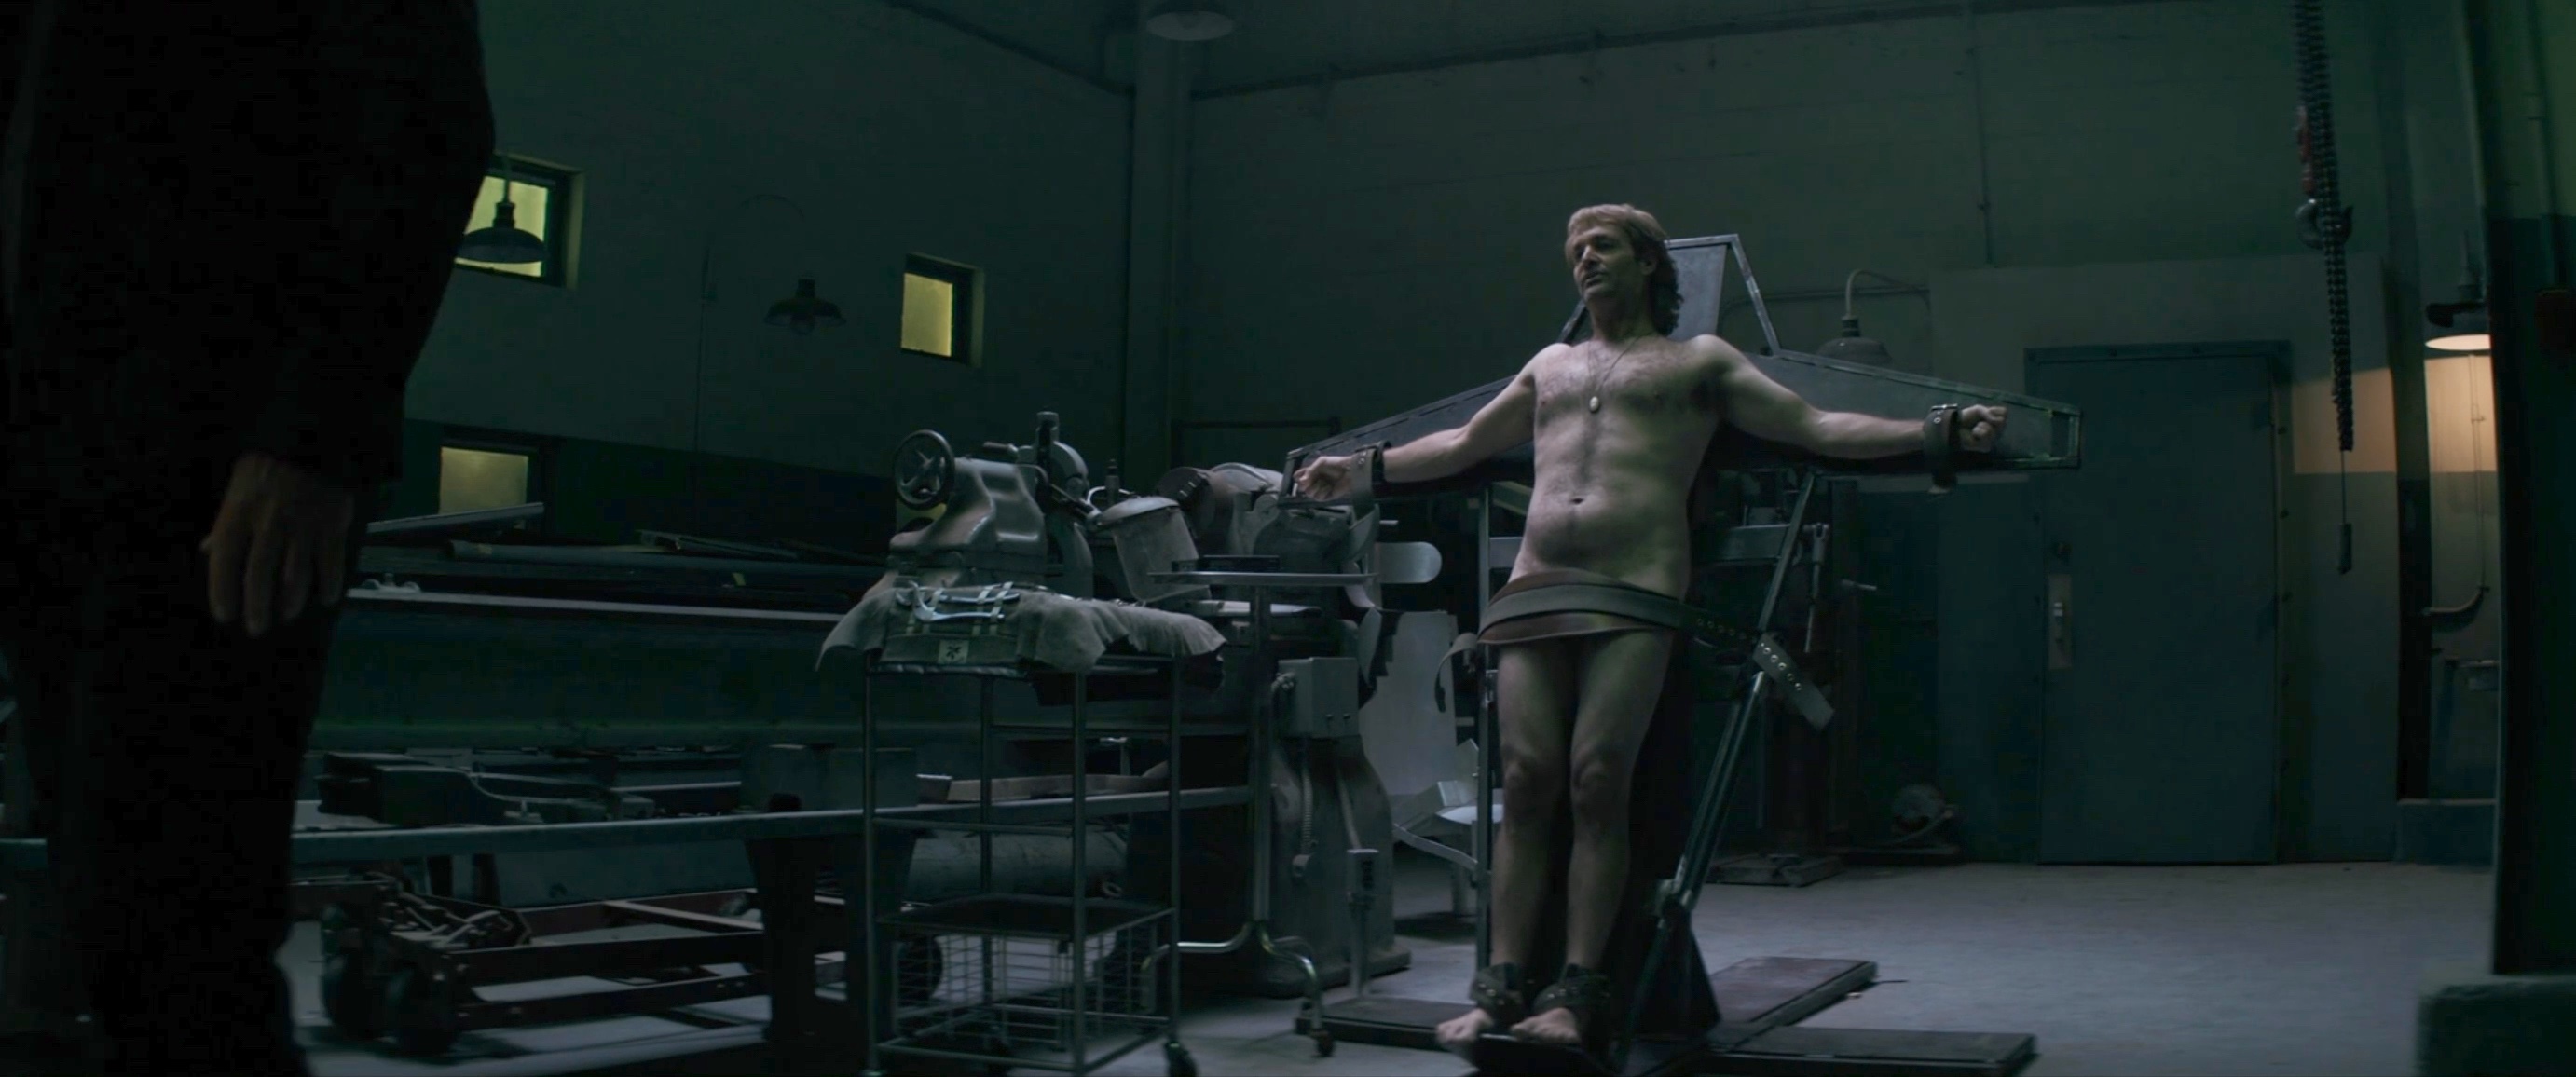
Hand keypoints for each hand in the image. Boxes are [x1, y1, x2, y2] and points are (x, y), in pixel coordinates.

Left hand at [199, 452, 357, 637]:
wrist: (312, 443)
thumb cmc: (267, 468)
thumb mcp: (236, 488)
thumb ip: (224, 522)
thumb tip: (207, 549)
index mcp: (239, 514)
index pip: (225, 560)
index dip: (223, 591)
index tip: (225, 614)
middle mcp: (269, 524)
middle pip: (260, 574)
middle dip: (257, 606)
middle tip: (257, 627)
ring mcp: (302, 526)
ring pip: (295, 573)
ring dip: (292, 600)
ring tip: (288, 614)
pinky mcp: (331, 525)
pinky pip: (331, 562)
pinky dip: (330, 583)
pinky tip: (327, 599)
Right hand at [1292, 453, 1359, 498]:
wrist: (1349, 471)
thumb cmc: (1335, 465)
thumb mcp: (1321, 463)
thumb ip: (1309, 471)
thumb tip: (1300, 482)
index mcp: (1311, 472)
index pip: (1298, 477)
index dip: (1298, 478)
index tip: (1303, 477)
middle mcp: (1313, 481)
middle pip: (1301, 488)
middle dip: (1306, 485)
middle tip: (1311, 481)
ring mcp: (1319, 489)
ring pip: (1309, 494)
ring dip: (1316, 487)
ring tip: (1324, 482)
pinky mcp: (1326, 496)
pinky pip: (1318, 497)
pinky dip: (1323, 492)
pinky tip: (1329, 487)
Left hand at [1957, 405, 2006, 451]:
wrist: (1956, 427)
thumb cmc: (1967, 418)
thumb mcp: (1979, 410)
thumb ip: (1989, 413)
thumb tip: (1999, 421)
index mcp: (1998, 420)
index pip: (2004, 412)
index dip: (1993, 410)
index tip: (1985, 412)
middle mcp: (1999, 430)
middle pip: (2001, 422)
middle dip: (1987, 419)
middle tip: (1979, 421)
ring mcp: (1994, 439)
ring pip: (1993, 429)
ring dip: (1981, 426)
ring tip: (1976, 428)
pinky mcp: (1987, 446)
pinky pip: (1986, 435)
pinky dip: (1978, 432)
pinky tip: (1974, 435)